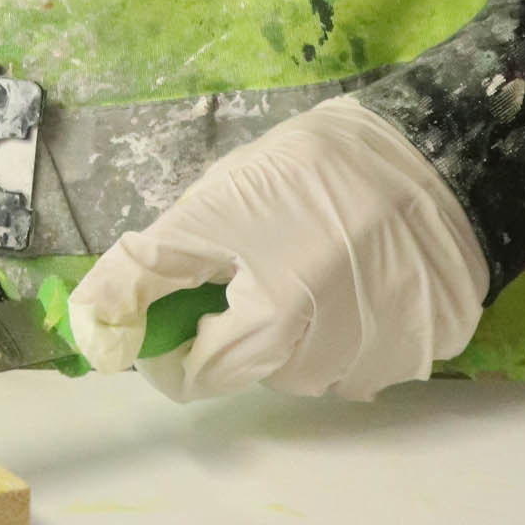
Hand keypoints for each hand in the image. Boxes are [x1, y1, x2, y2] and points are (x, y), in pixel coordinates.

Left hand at [65, 98, 487, 402]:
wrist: (434, 150)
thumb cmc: (313, 169)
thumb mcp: (216, 203)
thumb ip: (150, 271)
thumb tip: (90, 328)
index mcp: (269, 320)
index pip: (191, 374)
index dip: (175, 333)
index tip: (188, 291)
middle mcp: (324, 359)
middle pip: (249, 367)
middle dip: (239, 321)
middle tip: (263, 255)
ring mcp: (376, 361)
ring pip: (303, 364)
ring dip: (297, 326)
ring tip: (320, 254)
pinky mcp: (418, 354)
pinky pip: (358, 354)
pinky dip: (350, 323)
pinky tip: (361, 271)